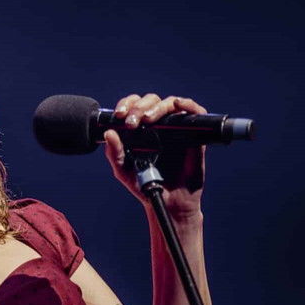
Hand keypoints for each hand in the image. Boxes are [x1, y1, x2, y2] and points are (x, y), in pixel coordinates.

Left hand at [103, 94, 205, 215]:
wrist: (167, 203)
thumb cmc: (146, 185)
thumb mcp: (124, 170)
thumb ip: (114, 153)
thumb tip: (109, 133)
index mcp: (142, 129)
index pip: (135, 105)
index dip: (127, 104)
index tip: (120, 115)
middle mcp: (159, 125)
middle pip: (151, 101)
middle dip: (139, 107)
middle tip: (133, 122)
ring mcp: (177, 129)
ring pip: (170, 104)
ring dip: (158, 106)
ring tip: (148, 118)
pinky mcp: (193, 136)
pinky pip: (195, 113)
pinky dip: (188, 104)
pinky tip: (178, 104)